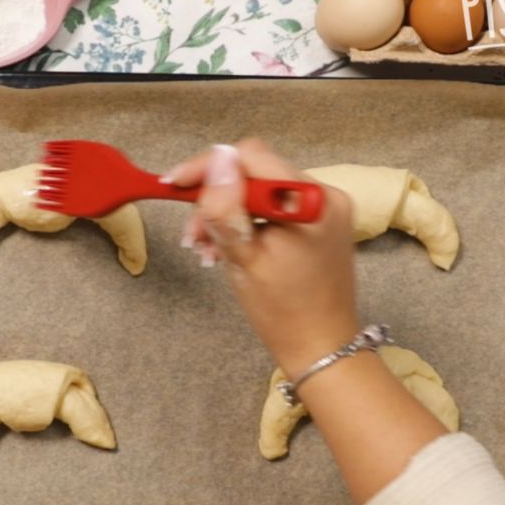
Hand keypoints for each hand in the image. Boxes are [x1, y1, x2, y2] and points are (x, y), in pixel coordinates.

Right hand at [164, 139, 358, 379]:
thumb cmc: (284, 313)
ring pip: (262, 192)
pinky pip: (277, 209)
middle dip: (217, 200)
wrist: (321, 348)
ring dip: (230, 214)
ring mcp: (326, 209)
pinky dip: (251, 223)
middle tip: (193, 236)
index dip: (209, 167)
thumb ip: (227, 208)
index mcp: (311, 201)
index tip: (177, 186)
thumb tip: (216, 160)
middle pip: (255, 174)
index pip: (250, 157)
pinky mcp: (322, 223)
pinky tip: (231, 249)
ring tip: (208, 250)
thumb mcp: (244, 259)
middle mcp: (325, 196)